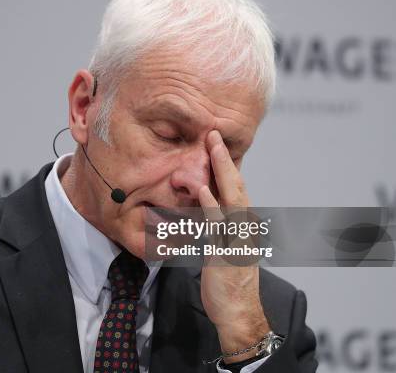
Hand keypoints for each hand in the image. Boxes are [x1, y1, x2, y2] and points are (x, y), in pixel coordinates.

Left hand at [198, 130, 269, 362]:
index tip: (215, 143)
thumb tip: (204, 210)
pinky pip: (218, 226)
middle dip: (224, 159)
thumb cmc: (230, 282)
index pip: (235, 187)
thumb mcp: (224, 249)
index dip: (225, 165)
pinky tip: (202, 190)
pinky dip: (211, 206)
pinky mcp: (227, 251)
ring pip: (231, 197)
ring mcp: (238, 237)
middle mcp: (244, 226)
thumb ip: (217, 228)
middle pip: (236, 185)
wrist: (239, 313)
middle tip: (213, 134)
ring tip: (211, 147)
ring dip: (221, 171)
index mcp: (243, 224)